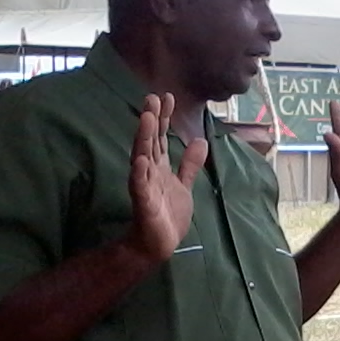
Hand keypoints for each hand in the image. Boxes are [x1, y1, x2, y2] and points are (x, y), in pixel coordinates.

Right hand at [125, 93, 208, 261]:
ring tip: (147, 119)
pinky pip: (139, 186)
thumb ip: (189, 164)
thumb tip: (200, 141)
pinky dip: (139, 173)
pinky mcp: (143, 202)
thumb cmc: (168, 214)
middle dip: (151, 120)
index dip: (164, 117)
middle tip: (152, 97)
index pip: (160, 137)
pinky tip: (140, 159)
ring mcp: (144, 185)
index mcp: (159, 166)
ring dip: (144, 138)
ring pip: (142, 157)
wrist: (159, 244)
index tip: (167, 96)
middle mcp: (149, 171)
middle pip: (150, 141)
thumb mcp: (184, 185)